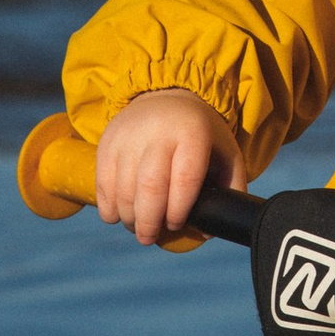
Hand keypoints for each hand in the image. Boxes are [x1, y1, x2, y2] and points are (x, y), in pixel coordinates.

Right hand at [90, 89, 242, 245]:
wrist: (166, 96)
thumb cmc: (200, 135)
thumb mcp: (226, 153)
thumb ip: (230, 187)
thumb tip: (212, 229)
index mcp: (192, 133)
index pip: (185, 179)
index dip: (178, 210)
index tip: (175, 225)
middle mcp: (159, 131)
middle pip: (150, 186)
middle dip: (148, 221)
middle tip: (148, 239)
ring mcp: (129, 135)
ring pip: (123, 186)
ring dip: (128, 216)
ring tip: (136, 228)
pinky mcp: (108, 140)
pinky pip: (103, 180)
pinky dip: (107, 205)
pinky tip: (116, 217)